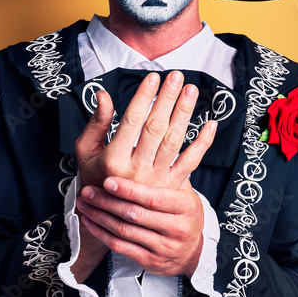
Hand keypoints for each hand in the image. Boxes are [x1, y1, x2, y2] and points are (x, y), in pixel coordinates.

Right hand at [71, 71, 215, 279]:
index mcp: (113, 160)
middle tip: (176, 76)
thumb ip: (96, 122)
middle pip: (156, 128)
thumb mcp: (86, 151)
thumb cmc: (94, 177)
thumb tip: (103, 94)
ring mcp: (156, 180)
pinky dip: (203, 143)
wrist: (109, 220)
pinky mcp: (171, 187)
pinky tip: (211, 124)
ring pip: (174, 141)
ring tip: (190, 90)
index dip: (143, 98)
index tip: (153, 77)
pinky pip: (191, 163)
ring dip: (184, 114)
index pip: (131, 121)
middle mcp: (136, 171)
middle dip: (167, 99)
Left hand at [76, 176, 205, 276]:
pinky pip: (120, 246)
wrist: (192, 253)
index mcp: (186, 207)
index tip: (108, 181)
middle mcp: (177, 229)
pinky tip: (90, 221)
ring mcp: (163, 247)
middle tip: (88, 190)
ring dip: (100, 216)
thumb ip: (169, 174)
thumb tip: (146, 148)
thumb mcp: (186, 193)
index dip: (129, 190)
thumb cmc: (184, 215)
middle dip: (107, 201)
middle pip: (135, 214)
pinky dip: (102, 233)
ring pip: (124, 230)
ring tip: (84, 203)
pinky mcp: (150, 261)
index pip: (153, 198)